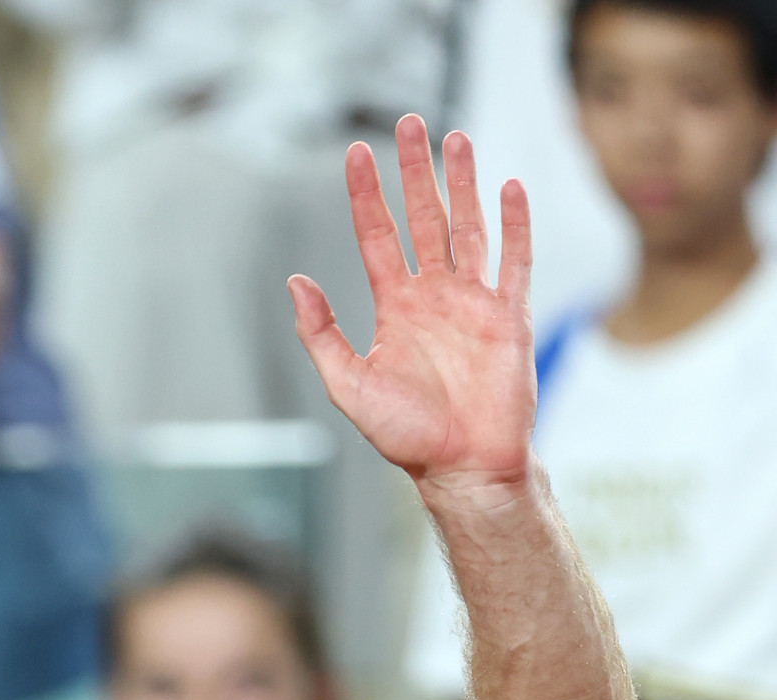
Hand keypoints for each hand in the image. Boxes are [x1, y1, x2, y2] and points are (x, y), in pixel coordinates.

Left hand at [290, 117, 533, 498]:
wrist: (462, 466)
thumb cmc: (405, 435)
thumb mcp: (348, 384)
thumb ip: (320, 333)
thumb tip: (295, 281)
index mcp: (394, 308)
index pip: (378, 236)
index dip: (367, 195)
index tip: (356, 154)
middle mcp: (434, 296)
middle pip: (424, 218)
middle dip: (415, 171)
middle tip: (409, 123)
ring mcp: (474, 302)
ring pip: (468, 228)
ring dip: (464, 184)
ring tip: (456, 140)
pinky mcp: (511, 317)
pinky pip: (516, 262)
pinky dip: (516, 225)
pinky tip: (509, 189)